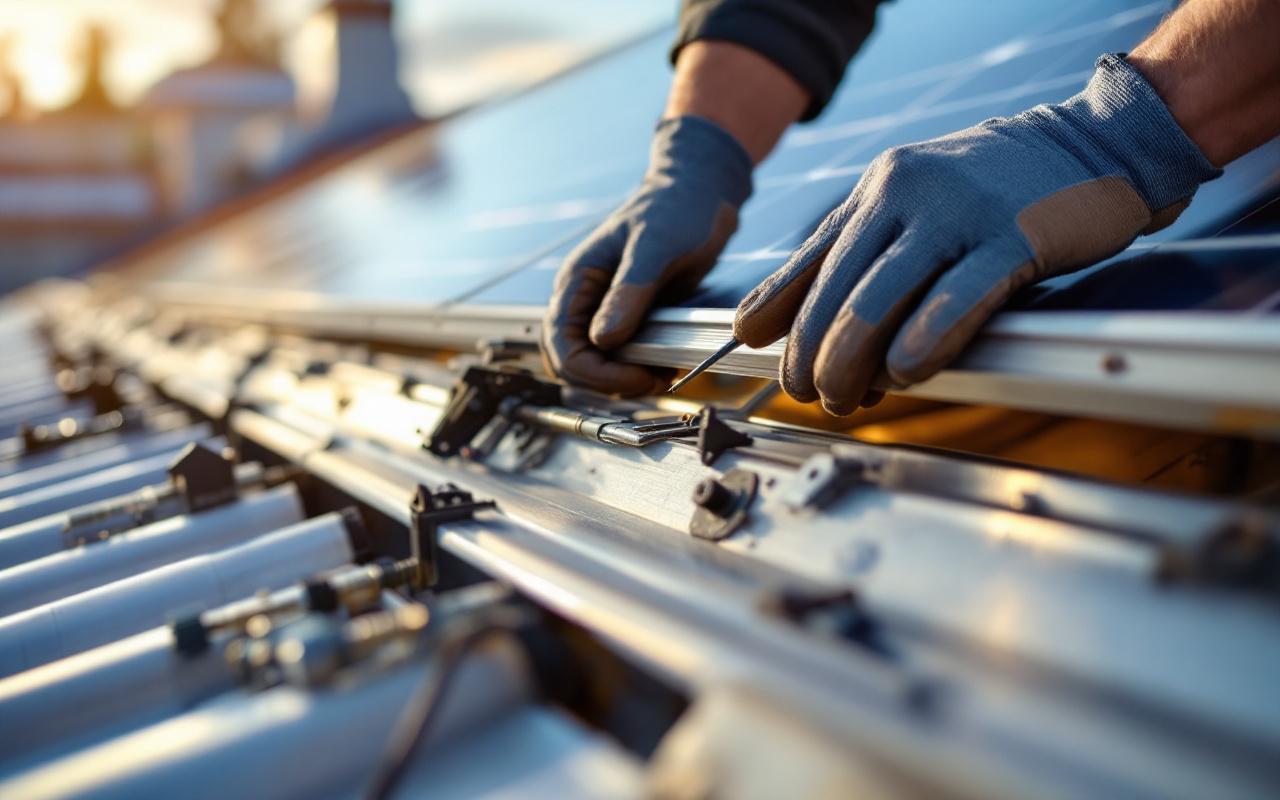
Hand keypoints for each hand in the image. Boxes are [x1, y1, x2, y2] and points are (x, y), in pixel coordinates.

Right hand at [541, 116, 751, 395]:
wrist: (700, 193)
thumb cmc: (676, 208)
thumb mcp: (656, 246)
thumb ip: (630, 291)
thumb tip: (603, 339)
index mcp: (576, 280)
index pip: (560, 344)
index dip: (594, 371)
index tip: (638, 374)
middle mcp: (583, 300)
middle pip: (569, 363)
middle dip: (606, 381)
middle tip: (653, 379)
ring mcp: (604, 311)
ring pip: (593, 366)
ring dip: (621, 380)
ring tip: (661, 372)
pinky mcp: (628, 319)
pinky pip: (619, 358)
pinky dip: (637, 369)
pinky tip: (665, 363)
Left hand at [734, 54, 1220, 414]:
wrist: (1090, 145)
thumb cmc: (993, 194)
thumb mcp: (913, 207)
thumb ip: (854, 255)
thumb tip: (778, 320)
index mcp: (877, 190)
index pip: (807, 262)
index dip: (777, 316)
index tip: (761, 357)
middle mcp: (905, 195)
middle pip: (834, 291)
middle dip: (811, 356)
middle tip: (812, 394)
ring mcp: (957, 213)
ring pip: (877, 299)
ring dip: (850, 363)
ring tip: (846, 399)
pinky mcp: (1012, 236)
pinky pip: (954, 297)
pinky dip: (921, 342)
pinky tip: (903, 375)